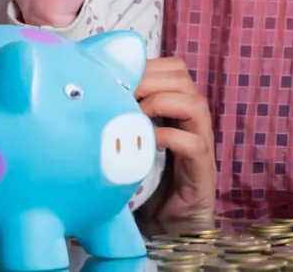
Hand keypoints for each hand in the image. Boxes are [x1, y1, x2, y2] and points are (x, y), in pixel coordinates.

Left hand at [135, 57, 216, 221]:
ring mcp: (201, 144)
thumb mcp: (133, 145)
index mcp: (176, 110)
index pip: (173, 69)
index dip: (149, 66)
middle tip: (125, 94)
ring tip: (137, 114)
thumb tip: (89, 99)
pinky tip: (149, 142)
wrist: (172, 228)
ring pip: (196, 104)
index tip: (120, 76)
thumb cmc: (149, 185)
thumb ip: (123, 123)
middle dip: (151, 78)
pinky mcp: (203, 170)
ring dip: (162, 102)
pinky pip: (194, 143)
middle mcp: (193, 121)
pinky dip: (170, 136)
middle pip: (184, 78)